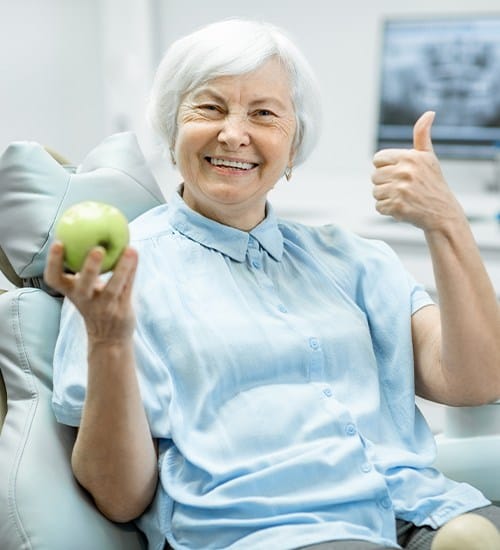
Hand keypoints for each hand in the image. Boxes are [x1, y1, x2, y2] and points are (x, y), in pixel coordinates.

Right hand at [43, 242, 137, 343]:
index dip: (54, 262)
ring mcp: (104, 307)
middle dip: (89, 268)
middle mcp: (85, 301)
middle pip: (84, 286)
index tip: (59, 242)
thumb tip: (88, 232)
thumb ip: (84, 268)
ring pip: (113, 287)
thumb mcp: (85, 289)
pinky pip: (128, 287)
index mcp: (71, 293)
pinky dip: (132, 270)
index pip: (54, 279)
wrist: (109, 339)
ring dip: (122, 268)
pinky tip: (135, 254)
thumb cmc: (95, 305)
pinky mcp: (121, 310)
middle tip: (97, 249)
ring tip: (130, 249)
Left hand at [371, 111, 464, 231]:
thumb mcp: (428, 158)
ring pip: (375, 192)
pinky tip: (402, 208)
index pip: (377, 159)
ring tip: (403, 198)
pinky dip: (388, 210)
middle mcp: (405, 171)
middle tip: (403, 188)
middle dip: (385, 183)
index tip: (398, 173)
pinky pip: (378, 207)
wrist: (443, 213)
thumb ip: (422, 136)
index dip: (385, 167)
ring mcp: (401, 190)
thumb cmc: (433, 184)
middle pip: (374, 176)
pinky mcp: (397, 206)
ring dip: (386, 197)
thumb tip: (429, 113)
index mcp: (410, 157)